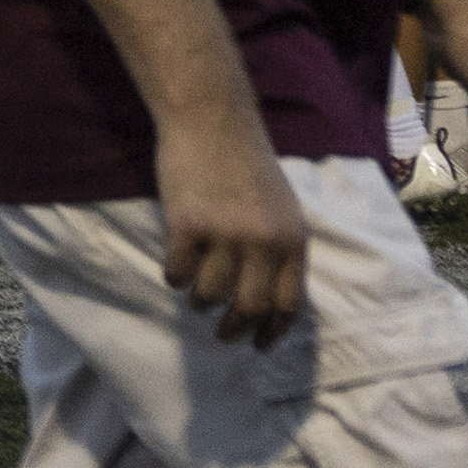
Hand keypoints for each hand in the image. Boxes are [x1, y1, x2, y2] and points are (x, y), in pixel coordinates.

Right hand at [148, 118, 315, 345]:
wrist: (211, 121)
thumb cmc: (248, 164)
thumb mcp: (283, 209)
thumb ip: (280, 249)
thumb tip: (270, 297)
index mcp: (292, 241)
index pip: (288, 304)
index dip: (273, 331)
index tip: (259, 345)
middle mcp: (262, 242)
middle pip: (249, 306)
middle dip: (235, 330)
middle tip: (223, 335)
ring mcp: (223, 234)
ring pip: (210, 293)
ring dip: (200, 302)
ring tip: (195, 297)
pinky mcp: (186, 224)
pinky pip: (178, 270)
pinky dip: (175, 277)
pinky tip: (175, 270)